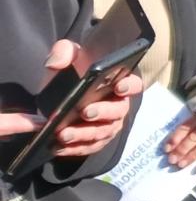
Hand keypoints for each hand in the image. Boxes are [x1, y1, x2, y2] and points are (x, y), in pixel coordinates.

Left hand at [0, 41, 141, 164]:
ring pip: (103, 132)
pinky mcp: (96, 141)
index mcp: (119, 83)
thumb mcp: (67, 57)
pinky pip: (90, 147)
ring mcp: (109, 126)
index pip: (134, 85)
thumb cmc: (72, 73)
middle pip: (118, 112)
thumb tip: (57, 63)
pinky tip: (59, 147)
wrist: (60, 95)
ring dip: (84, 134)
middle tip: (84, 112)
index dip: (129, 86)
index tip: (118, 86)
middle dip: (102, 112)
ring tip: (63, 134)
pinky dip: (75, 148)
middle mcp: (118, 106)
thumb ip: (65, 51)